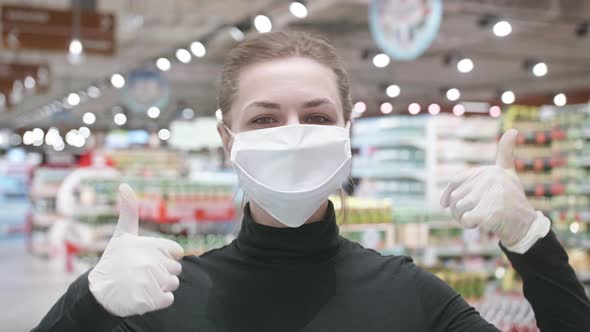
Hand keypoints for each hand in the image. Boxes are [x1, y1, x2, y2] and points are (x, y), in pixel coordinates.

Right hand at [88, 184, 183, 316]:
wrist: (98, 293)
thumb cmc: (114, 262)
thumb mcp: (122, 235)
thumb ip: (129, 211)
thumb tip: (124, 185)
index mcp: (149, 245)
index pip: (176, 252)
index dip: (165, 257)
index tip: (148, 260)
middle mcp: (150, 262)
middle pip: (175, 269)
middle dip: (162, 273)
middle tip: (141, 274)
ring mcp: (150, 282)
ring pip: (172, 284)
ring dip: (160, 287)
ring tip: (141, 285)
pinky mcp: (149, 301)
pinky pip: (169, 299)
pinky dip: (159, 300)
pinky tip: (143, 296)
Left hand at [440, 129, 538, 246]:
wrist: (526, 225)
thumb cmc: (512, 199)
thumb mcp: (508, 174)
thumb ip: (505, 154)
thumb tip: (512, 130)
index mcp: (489, 171)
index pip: (455, 181)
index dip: (447, 194)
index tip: (444, 204)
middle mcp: (489, 179)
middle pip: (455, 198)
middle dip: (457, 211)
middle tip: (469, 216)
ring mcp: (491, 195)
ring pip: (458, 209)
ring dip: (463, 219)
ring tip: (478, 219)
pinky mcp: (491, 212)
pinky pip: (466, 219)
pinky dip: (469, 225)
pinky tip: (481, 225)